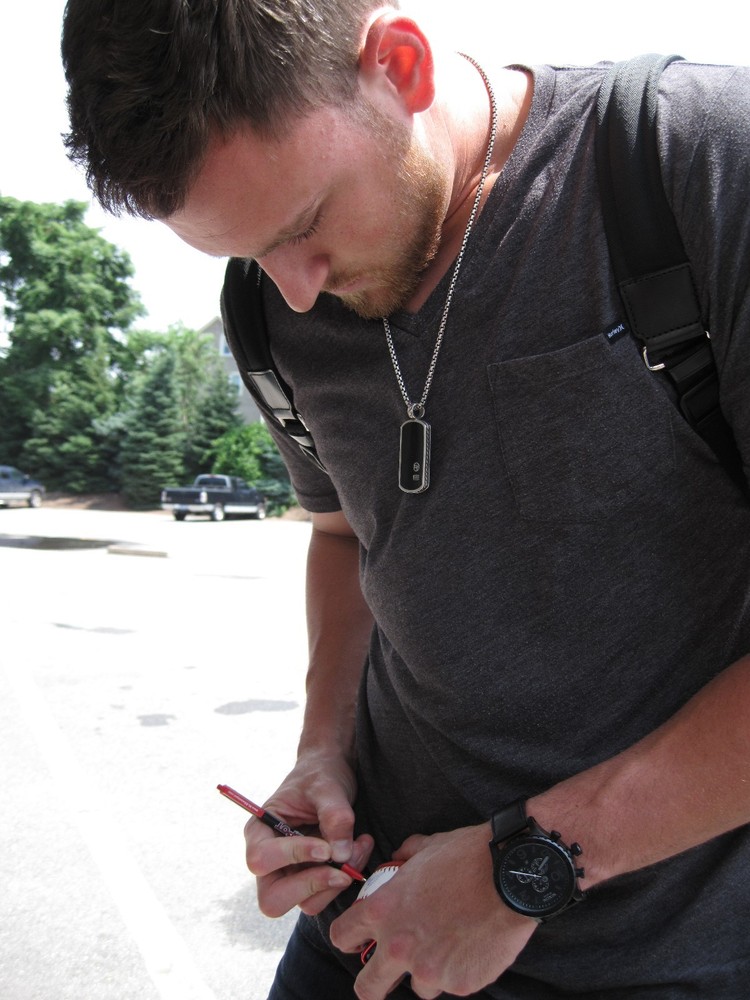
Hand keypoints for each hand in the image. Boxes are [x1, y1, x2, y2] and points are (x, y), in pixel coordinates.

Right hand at [244, 751, 373, 916]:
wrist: (333, 773)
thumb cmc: (322, 774)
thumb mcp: (327, 786)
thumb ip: (334, 816)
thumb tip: (341, 856)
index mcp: (259, 831)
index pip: (261, 860)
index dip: (292, 857)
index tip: (325, 847)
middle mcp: (270, 860)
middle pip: (272, 900)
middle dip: (312, 887)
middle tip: (342, 870)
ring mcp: (291, 873)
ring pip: (306, 904)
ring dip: (336, 883)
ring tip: (359, 847)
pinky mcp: (313, 879)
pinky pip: (326, 895)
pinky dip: (347, 878)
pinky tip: (360, 849)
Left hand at [330, 823, 536, 998]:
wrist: (509, 875)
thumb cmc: (467, 856)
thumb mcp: (426, 847)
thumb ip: (404, 856)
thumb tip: (397, 856)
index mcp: (383, 911)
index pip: (342, 937)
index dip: (348, 940)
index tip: (358, 941)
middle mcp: (399, 946)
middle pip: (367, 988)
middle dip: (373, 983)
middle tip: (386, 976)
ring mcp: (429, 970)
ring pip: (418, 986)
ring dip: (427, 972)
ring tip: (449, 945)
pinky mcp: (459, 984)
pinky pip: (452, 984)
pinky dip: (458, 971)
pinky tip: (472, 946)